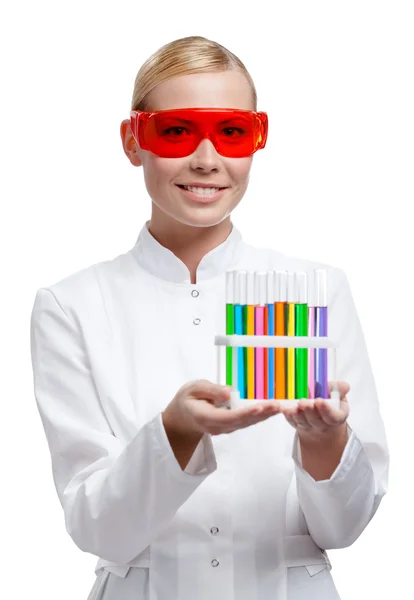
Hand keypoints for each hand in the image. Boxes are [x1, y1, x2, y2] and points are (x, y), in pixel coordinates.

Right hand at [163, 379, 281, 437]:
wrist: (183, 418)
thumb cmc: (188, 399)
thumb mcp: (194, 388)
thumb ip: (211, 390)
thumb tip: (229, 393)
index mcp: (205, 417)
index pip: (227, 417)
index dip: (244, 413)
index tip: (258, 407)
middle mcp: (217, 426)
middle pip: (242, 422)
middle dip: (261, 414)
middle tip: (277, 405)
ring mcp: (225, 429)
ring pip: (247, 423)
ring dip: (264, 415)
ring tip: (279, 406)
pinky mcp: (231, 426)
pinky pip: (247, 422)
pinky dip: (260, 415)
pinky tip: (272, 409)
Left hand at [281, 381, 349, 441]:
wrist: (322, 422)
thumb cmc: (331, 404)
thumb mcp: (338, 396)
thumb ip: (339, 390)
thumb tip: (344, 386)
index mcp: (336, 417)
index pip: (333, 417)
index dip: (326, 410)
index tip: (319, 401)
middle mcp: (322, 425)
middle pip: (315, 420)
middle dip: (309, 411)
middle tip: (303, 402)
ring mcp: (309, 426)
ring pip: (302, 422)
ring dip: (296, 414)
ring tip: (293, 407)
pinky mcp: (297, 424)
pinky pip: (291, 421)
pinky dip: (287, 415)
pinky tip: (284, 408)